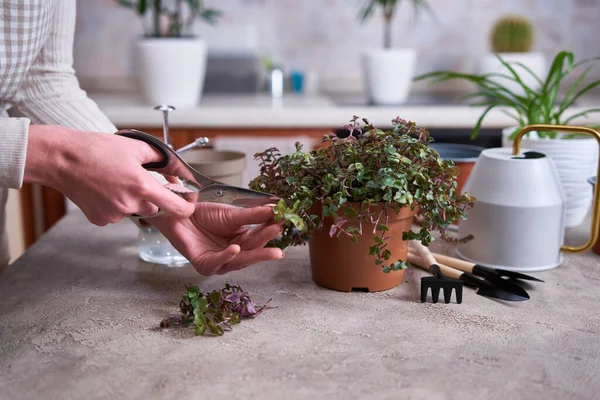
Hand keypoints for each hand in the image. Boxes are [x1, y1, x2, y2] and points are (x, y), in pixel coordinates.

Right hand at [24, 125, 194, 225]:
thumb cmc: (95, 150)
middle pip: (154, 208)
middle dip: (151, 196)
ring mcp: (114, 214)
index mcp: (142, 186)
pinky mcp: (101, 219)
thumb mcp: (135, 147)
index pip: (177, 208)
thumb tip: (178, 167)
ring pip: (135, 210)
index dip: (186, 207)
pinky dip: (115, 205)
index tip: (187, 204)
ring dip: (132, 200)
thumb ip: (162, 159)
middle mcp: (130, 204)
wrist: (61, 159)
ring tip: (116, 181)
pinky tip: (104, 190)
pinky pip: (117, 215)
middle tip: (136, 180)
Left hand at [150, 203, 284, 275]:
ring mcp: (220, 262)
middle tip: (280, 236)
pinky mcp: (205, 265)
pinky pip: (218, 262)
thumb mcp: (232, 214)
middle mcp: (233, 254)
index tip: (283, 220)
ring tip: (270, 250)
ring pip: (240, 260)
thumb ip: (253, 215)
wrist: (179, 213)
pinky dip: (227, 256)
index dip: (271, 229)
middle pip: (252, 250)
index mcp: (242, 241)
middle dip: (267, 243)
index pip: (259, 236)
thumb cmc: (204, 214)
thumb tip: (277, 209)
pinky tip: (236, 249)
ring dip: (255, 254)